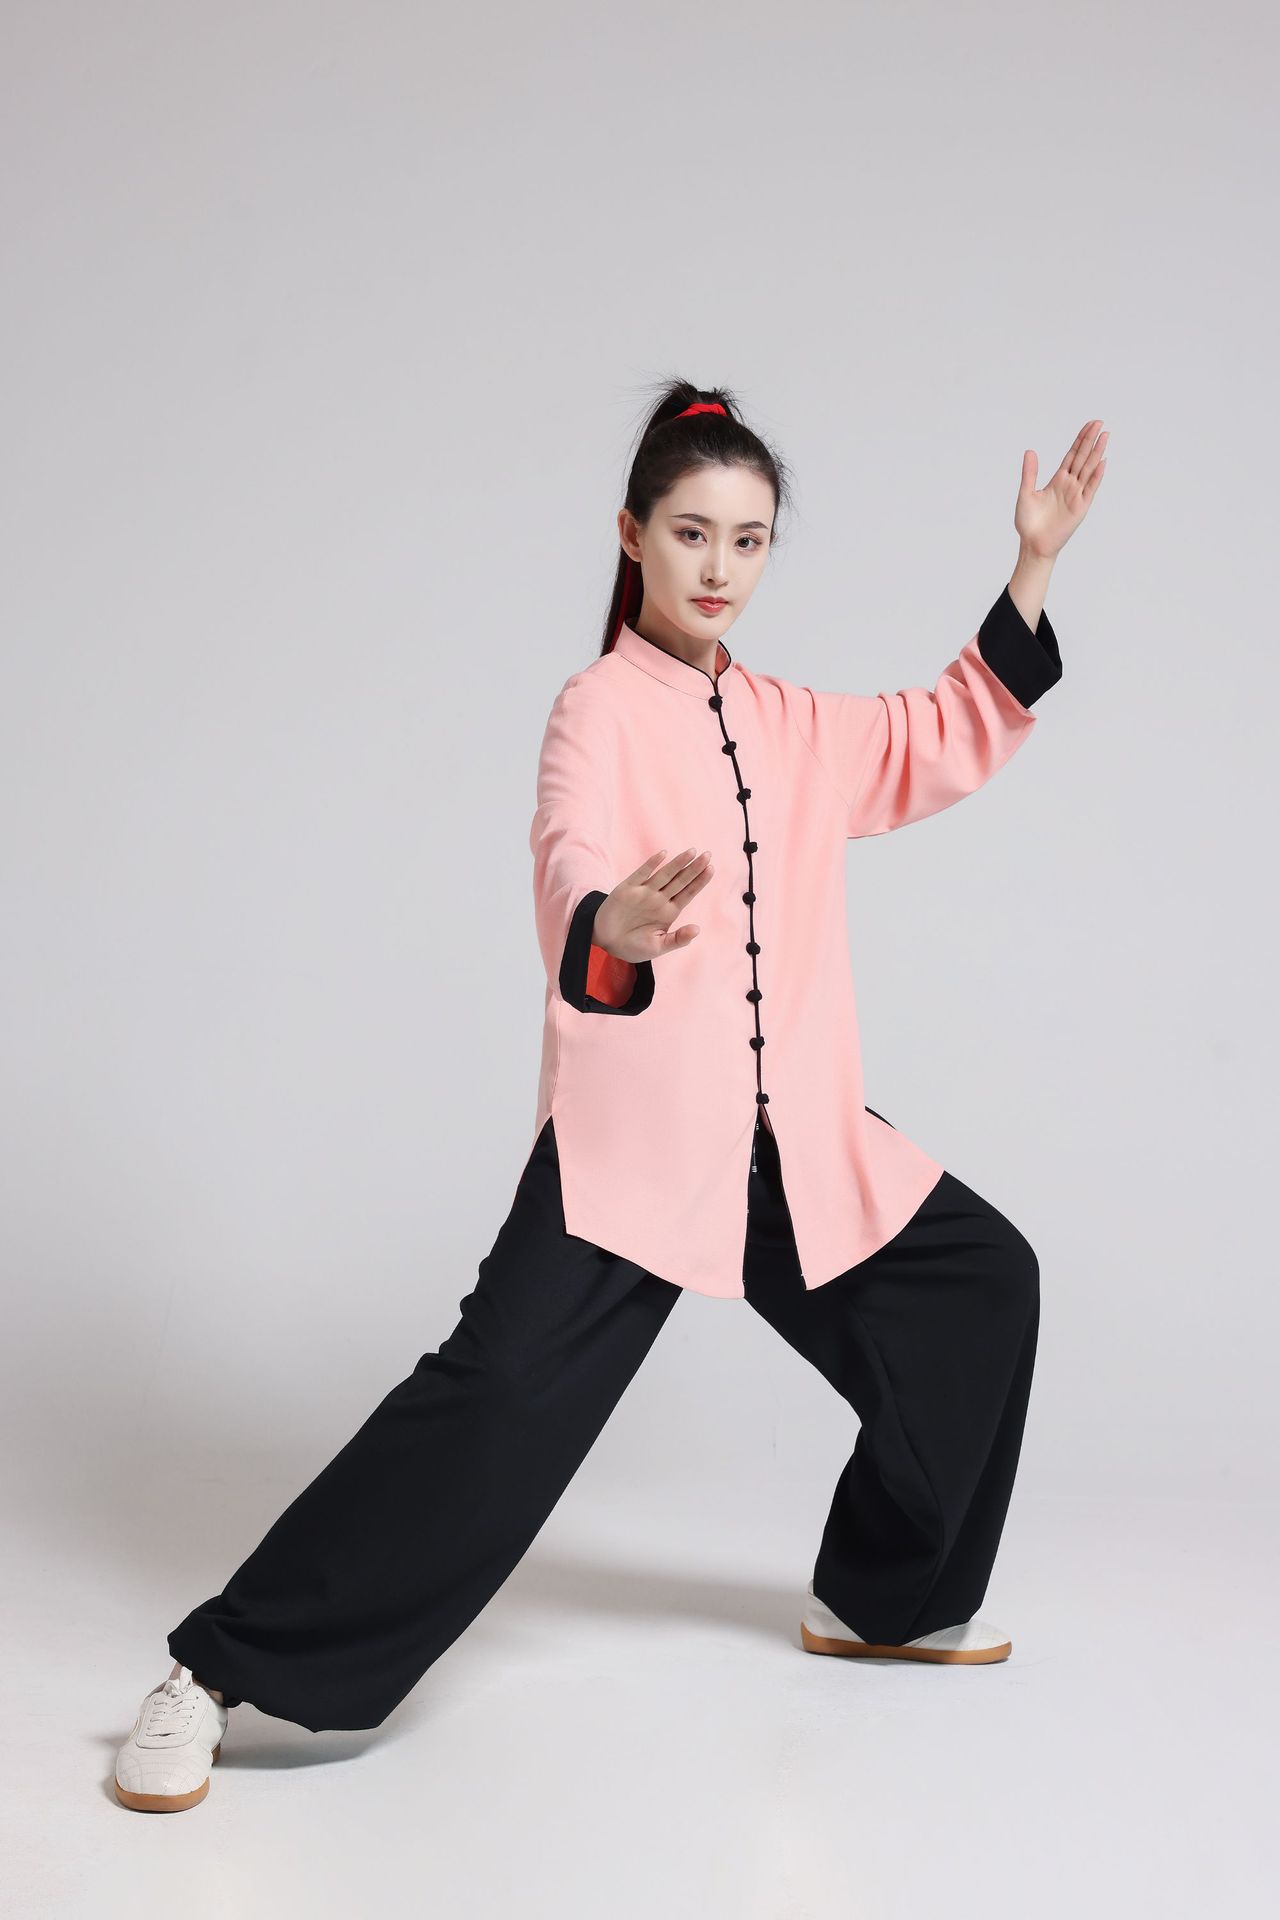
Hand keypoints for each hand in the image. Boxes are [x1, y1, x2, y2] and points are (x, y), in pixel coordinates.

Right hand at [593, 847, 713, 964]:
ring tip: (692, 852)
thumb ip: (677, 939)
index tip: (711, 869)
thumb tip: (697, 929)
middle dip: (694, 868)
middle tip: (708, 855)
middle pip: (680, 881)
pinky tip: (663, 854)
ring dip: (677, 863)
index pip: (688, 893)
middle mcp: (659, 899)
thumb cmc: (634, 946)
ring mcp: (644, 892)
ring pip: (664, 875)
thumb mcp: (658, 947)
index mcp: (669, 912)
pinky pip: (641, 874)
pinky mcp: (627, 889)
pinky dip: (651, 864)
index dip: (699, 881)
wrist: (606, 943)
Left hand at [1014, 418, 1107, 560]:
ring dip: (1097, 453)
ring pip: (1089, 469)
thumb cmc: (1028, 522)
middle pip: (1083, 457)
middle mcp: (1070, 484)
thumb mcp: (1025, 493)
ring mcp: (1076, 495)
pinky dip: (1096, 476)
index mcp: (1058, 480)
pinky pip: (1090, 488)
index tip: (1090, 425)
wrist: (1033, 545)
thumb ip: (1030, 473)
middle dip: (1091, 440)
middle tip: (1100, 422)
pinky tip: (1102, 462)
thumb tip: (1030, 451)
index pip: (1072, 455)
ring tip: (1105, 436)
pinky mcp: (1080, 507)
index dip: (1080, 439)